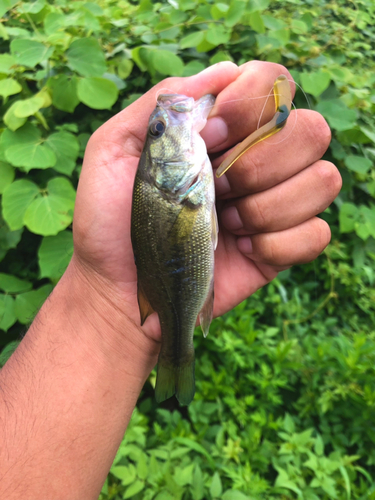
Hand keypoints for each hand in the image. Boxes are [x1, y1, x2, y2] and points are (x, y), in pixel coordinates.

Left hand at [72, 61, 340, 345]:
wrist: (118, 288)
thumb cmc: (109, 220)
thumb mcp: (114, 148)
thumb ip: (162, 102)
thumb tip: (225, 70)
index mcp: (222, 130)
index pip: (274, 84)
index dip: (251, 104)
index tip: (211, 137)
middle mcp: (256, 160)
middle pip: (311, 129)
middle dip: (260, 162)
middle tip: (218, 188)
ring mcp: (273, 204)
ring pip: (323, 180)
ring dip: (268, 206)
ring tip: (226, 224)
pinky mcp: (283, 247)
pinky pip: (317, 233)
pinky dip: (278, 244)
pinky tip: (243, 250)